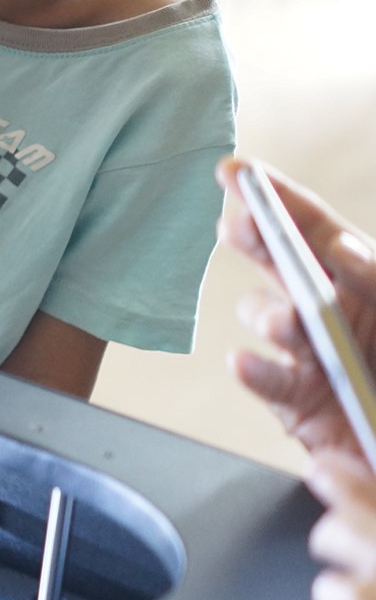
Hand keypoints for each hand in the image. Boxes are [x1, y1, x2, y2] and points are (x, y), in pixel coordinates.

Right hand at [219, 157, 375, 466]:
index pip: (330, 240)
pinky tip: (246, 362)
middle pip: (286, 263)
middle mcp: (338, 316)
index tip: (269, 194)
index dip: (292, 206)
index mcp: (370, 292)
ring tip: (287, 323)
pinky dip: (254, 372)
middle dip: (258, 238)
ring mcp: (313, 358)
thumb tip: (337, 246)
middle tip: (237, 224)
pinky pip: (269, 382)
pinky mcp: (296, 404)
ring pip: (270, 319)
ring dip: (270, 316)